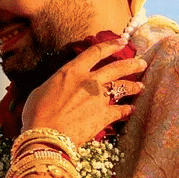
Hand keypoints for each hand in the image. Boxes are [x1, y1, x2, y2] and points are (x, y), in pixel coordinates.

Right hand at [20, 39, 144, 144]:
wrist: (46, 136)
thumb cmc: (37, 114)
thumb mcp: (42, 90)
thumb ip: (57, 84)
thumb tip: (60, 85)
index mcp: (72, 71)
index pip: (95, 52)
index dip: (111, 45)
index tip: (121, 42)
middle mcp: (89, 81)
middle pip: (117, 67)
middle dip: (132, 64)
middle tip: (141, 63)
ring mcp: (99, 98)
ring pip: (123, 87)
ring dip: (134, 86)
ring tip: (140, 86)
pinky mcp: (105, 115)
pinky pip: (122, 110)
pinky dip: (127, 110)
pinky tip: (131, 110)